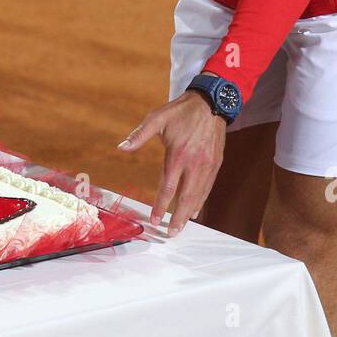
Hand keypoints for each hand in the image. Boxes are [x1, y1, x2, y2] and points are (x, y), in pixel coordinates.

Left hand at [117, 90, 225, 237]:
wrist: (211, 103)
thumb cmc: (181, 111)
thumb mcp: (157, 118)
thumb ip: (139, 135)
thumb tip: (121, 148)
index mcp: (178, 155)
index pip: (168, 187)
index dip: (161, 205)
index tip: (154, 219)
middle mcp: (195, 163)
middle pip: (186, 197)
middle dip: (178, 218)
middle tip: (170, 233)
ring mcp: (207, 165)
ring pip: (199, 195)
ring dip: (190, 213)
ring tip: (182, 227)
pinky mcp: (216, 164)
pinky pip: (208, 187)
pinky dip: (202, 201)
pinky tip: (196, 210)